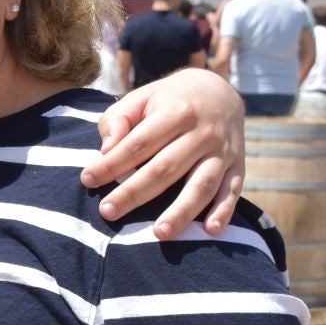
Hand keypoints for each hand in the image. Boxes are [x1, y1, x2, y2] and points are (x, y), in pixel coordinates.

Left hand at [82, 66, 243, 236]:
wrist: (219, 91)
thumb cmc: (168, 100)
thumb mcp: (141, 97)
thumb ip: (119, 119)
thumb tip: (106, 149)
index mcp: (176, 111)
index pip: (138, 144)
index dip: (112, 163)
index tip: (87, 180)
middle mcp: (203, 132)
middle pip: (165, 168)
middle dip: (134, 193)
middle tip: (108, 212)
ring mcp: (223, 150)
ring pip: (201, 185)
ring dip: (181, 211)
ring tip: (159, 233)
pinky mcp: (238, 165)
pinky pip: (233, 190)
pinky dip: (224, 211)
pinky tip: (210, 231)